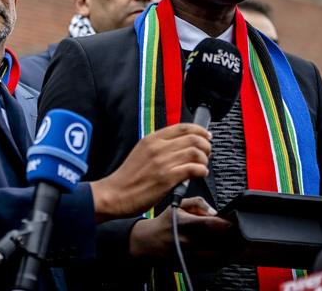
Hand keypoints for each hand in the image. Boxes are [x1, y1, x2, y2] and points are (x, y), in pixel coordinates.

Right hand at [90, 124, 210, 221]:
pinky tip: (199, 175)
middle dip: (206, 146)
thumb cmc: (127, 178)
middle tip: (206, 154)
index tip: (206, 136)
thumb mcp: (141, 152)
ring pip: (196, 152)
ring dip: (204, 160)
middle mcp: (158, 148)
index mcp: (151, 139)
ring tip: (202, 166)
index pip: (183, 127)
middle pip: (193, 138)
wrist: (114, 194)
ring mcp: (162, 162)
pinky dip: (202, 171)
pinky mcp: (166, 178)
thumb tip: (179, 145)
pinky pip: (193, 169)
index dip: (200, 131)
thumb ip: (158, 146)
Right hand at [129, 197, 231, 264]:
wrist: (149, 242)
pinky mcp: (191, 266)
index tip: (234, 223)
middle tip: (239, 233)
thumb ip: (198, 202)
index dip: (225, 225)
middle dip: (232, 237)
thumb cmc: (165, 222)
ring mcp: (189, 256)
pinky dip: (223, 259)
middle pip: (217, 242)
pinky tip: (224, 252)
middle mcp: (186, 241)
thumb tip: (214, 211)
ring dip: (230, 250)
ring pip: (219, 256)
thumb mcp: (177, 204)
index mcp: (183, 223)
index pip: (208, 225)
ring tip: (235, 243)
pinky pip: (214, 266)